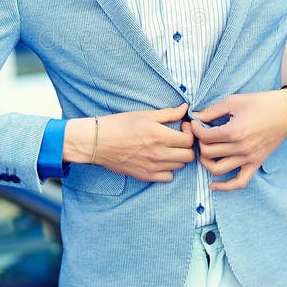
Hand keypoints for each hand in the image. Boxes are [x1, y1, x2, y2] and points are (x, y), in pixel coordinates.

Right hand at [64, 103, 194, 181]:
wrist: (96, 142)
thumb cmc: (119, 124)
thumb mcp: (144, 115)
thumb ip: (168, 113)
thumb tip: (185, 109)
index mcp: (160, 136)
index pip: (189, 140)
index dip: (189, 132)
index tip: (182, 127)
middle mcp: (158, 154)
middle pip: (189, 156)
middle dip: (186, 146)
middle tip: (178, 138)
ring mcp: (152, 167)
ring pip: (180, 166)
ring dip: (178, 157)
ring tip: (168, 148)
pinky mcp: (145, 176)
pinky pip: (168, 177)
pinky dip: (168, 169)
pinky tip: (160, 159)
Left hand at [190, 90, 286, 190]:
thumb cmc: (261, 103)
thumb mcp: (234, 101)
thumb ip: (212, 111)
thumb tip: (196, 117)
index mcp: (234, 131)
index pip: (204, 137)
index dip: (195, 129)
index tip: (194, 123)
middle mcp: (241, 148)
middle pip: (208, 153)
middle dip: (199, 143)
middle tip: (199, 135)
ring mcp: (249, 158)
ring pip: (218, 170)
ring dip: (206, 162)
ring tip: (205, 152)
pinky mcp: (256, 164)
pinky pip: (239, 182)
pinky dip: (225, 187)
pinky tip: (213, 185)